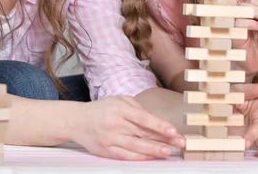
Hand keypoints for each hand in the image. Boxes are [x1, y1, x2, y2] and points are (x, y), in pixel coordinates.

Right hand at [70, 96, 184, 159]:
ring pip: (136, 147)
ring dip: (154, 150)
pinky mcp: (106, 151)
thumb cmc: (102, 109)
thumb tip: (158, 121)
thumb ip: (138, 108)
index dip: (160, 125)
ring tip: (168, 152)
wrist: (77, 120)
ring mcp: (110, 138)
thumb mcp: (119, 100)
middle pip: (143, 133)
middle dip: (163, 139)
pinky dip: (140, 157)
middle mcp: (115, 123)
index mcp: (120, 108)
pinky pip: (126, 156)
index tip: (174, 131)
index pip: (144, 118)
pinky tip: (151, 156)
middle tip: (180, 143)